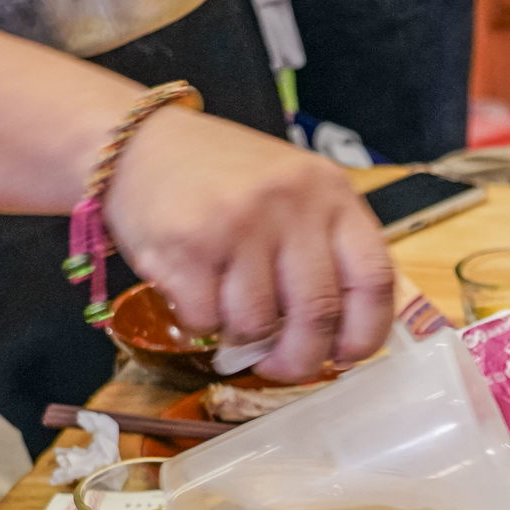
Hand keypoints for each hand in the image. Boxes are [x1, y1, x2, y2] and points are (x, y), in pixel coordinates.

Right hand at [103, 107, 394, 382]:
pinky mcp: (188, 243)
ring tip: (225, 304)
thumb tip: (341, 338)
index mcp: (331, 193)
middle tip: (281, 366)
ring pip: (257, 323)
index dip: (367, 332)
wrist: (135, 143)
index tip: (348, 354)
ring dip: (240, 334)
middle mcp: (291, 203)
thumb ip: (324, 251)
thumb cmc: (223, 181)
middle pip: (318, 314)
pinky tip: (192, 289)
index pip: (374, 280)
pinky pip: (206, 319)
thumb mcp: (293, 193)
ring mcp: (240, 221)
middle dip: (300, 359)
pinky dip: (199, 322)